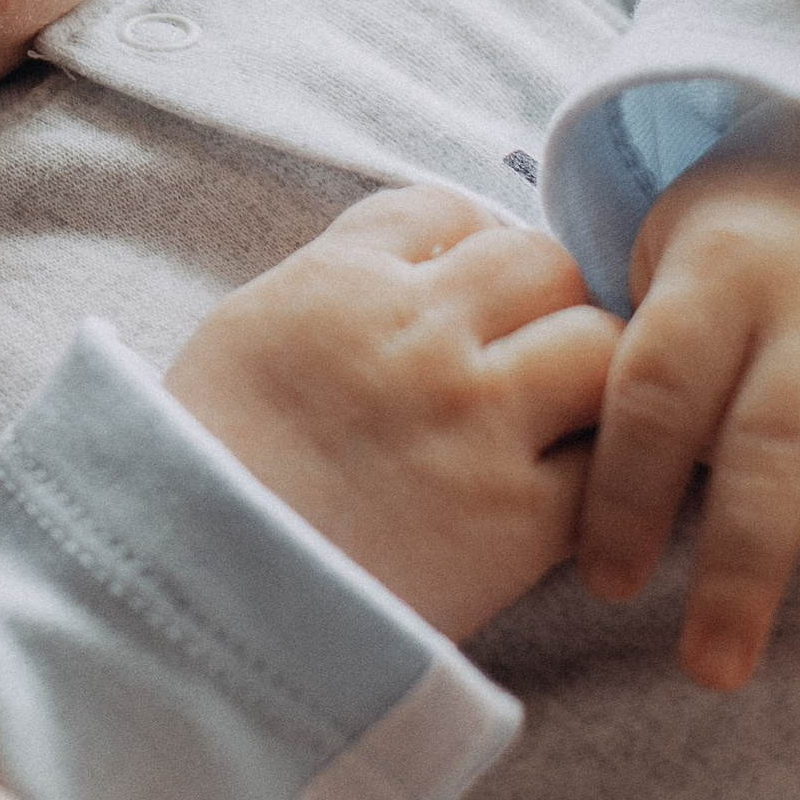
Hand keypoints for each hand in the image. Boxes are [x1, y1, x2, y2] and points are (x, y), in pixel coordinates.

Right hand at [165, 187, 619, 637]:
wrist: (194, 590)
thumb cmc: (208, 463)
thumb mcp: (251, 328)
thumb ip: (338, 281)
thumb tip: (417, 263)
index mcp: (344, 280)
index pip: (447, 209)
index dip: (465, 245)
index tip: (463, 290)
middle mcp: (420, 332)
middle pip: (542, 261)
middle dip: (541, 301)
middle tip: (525, 352)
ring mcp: (476, 420)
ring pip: (599, 345)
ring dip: (586, 376)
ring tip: (557, 419)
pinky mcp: (517, 519)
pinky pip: (604, 464)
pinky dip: (598, 474)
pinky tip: (563, 493)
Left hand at [578, 106, 799, 705]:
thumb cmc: (741, 236)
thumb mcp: (668, 248)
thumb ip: (638, 354)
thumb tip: (558, 471)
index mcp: (718, 275)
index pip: (661, 388)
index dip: (629, 487)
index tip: (605, 586)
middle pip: (774, 444)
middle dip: (744, 563)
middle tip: (710, 671)